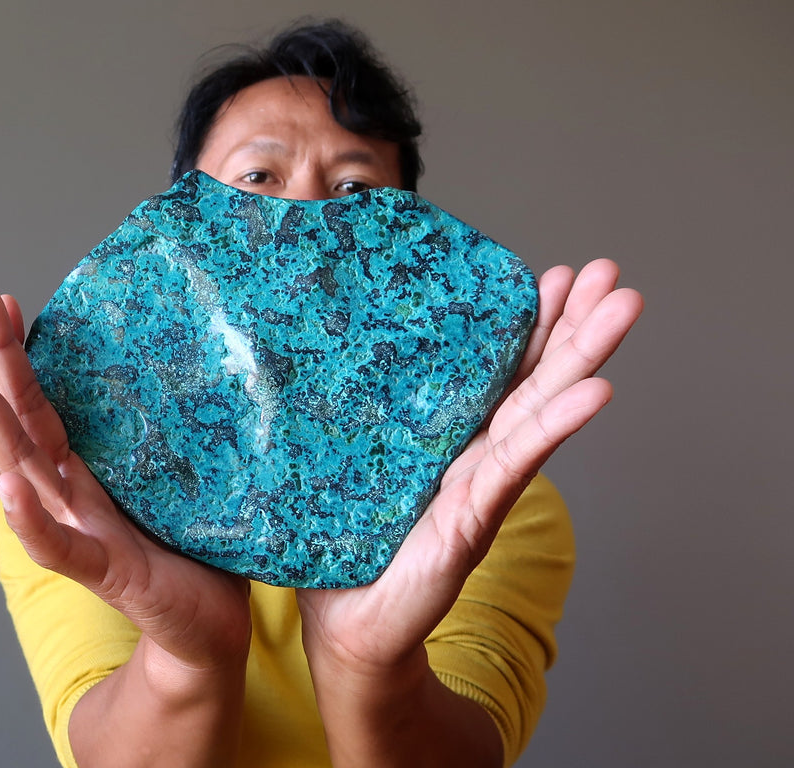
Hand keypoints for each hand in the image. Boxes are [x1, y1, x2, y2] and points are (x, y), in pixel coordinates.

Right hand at [0, 283, 250, 667]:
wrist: (211, 630)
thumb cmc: (200, 553)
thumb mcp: (188, 480)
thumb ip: (177, 437)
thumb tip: (204, 365)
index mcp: (91, 472)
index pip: (48, 404)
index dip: (26, 355)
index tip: (8, 300)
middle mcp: (74, 496)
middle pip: (24, 421)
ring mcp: (82, 533)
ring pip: (23, 469)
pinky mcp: (105, 573)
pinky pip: (58, 548)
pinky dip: (29, 519)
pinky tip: (8, 486)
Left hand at [297, 258, 643, 669]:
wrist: (344, 627)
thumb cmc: (340, 547)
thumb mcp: (334, 467)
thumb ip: (333, 420)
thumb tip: (291, 356)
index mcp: (444, 438)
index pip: (494, 371)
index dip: (526, 324)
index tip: (554, 275)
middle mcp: (472, 457)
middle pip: (531, 381)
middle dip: (574, 326)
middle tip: (610, 272)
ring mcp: (478, 487)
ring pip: (537, 411)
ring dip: (583, 357)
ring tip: (622, 306)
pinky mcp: (469, 522)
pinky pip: (513, 467)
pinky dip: (555, 428)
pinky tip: (594, 392)